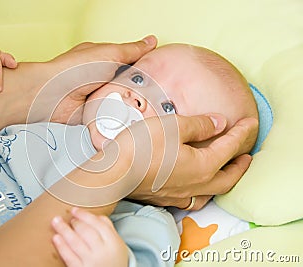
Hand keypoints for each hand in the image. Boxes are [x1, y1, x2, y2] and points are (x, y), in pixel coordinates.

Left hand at [27, 35, 156, 123]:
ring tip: (142, 107)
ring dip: (129, 104)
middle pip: (129, 84)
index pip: (131, 63)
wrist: (53, 97)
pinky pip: (112, 116)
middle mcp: (101, 78)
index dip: (144, 68)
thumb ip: (131, 50)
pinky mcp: (95, 112)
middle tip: (151, 94)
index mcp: (105, 60)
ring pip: (123, 101)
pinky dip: (118, 117)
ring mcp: (98, 95)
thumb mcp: (109, 54)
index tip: (159, 75)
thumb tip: (150, 41)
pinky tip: (126, 117)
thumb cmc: (73, 71)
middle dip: (139, 89)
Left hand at [52, 208, 127, 266]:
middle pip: (86, 232)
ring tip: (56, 222)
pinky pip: (69, 257)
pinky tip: (56, 238)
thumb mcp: (116, 243)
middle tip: (67, 218)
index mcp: (113, 242)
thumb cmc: (112, 259)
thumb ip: (107, 227)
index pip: (98, 224)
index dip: (84, 215)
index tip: (74, 210)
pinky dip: (62, 246)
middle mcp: (102, 252)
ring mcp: (91, 262)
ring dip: (64, 230)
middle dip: (75, 223)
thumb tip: (94, 214)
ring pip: (76, 242)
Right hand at [127, 114, 257, 209]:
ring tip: (225, 171)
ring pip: (213, 192)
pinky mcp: (166, 198)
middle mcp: (197, 184)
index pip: (230, 147)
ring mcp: (181, 194)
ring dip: (224, 180)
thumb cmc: (142, 148)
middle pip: (229, 177)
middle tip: (247, 155)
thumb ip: (199, 125)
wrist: (114, 174)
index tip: (251, 123)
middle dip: (241, 165)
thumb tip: (219, 124)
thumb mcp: (173, 126)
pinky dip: (204, 191)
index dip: (242, 133)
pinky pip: (194, 199)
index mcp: (203, 166)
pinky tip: (196, 187)